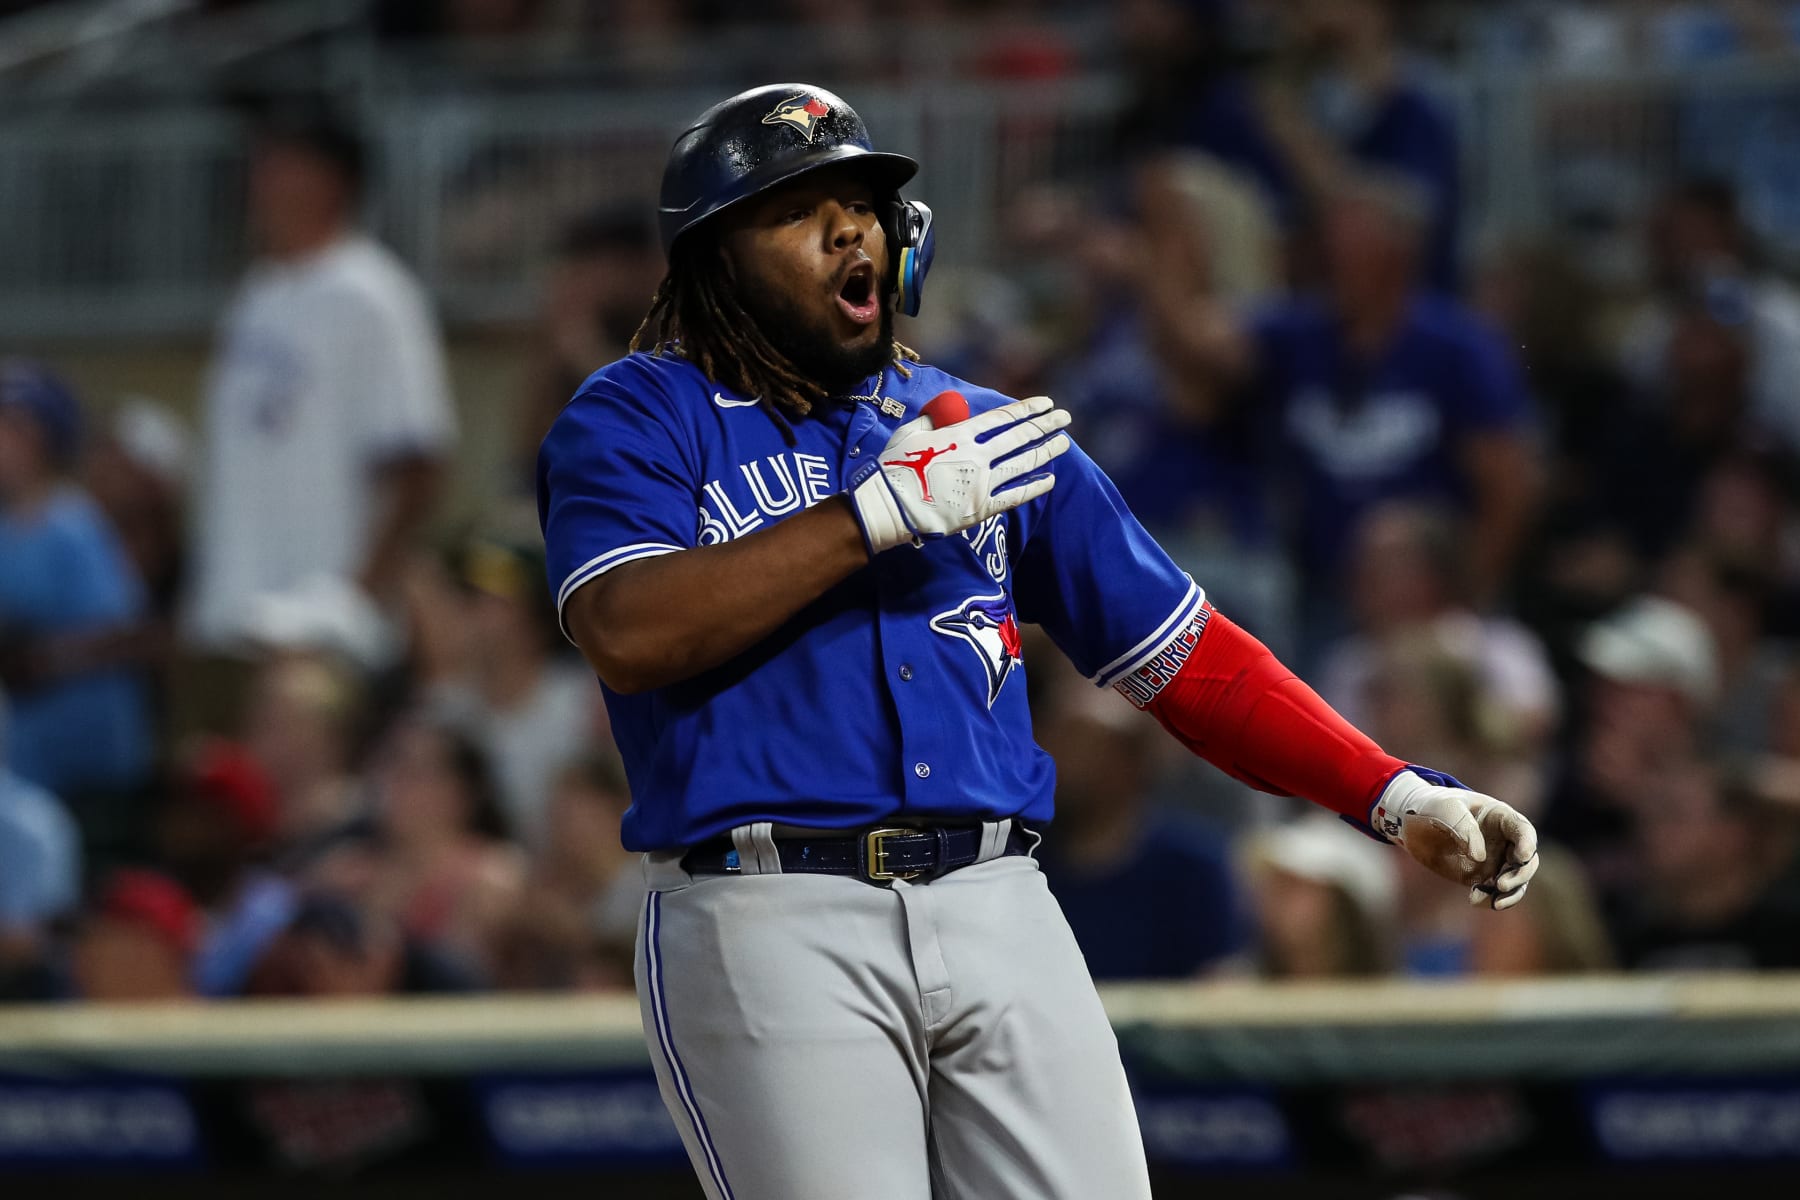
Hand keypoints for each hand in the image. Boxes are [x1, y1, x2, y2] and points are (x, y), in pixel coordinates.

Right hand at [849, 395, 1070, 554]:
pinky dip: (1034, 487)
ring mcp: (982, 483)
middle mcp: (977, 456)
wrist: (890, 507)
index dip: (1027, 409)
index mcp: (960, 435)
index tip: (1046, 403)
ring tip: (1064, 443)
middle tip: (1064, 417)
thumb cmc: (895, 467)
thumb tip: (942, 413)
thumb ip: (930, 420)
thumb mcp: (910, 433)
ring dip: (1046, 452)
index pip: (1003, 418)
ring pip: (1023, 464)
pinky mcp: (981, 508)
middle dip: (1045, 426)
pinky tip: (1050, 480)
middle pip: (1019, 437)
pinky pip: (1015, 496)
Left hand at [1372, 768, 1539, 909]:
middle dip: (1519, 874)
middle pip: (1526, 860)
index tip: (1520, 857)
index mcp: (1500, 817)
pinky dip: (1490, 899)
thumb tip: (1479, 857)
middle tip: (1501, 885)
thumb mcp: (1445, 808)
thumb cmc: (1433, 806)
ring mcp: (1495, 860)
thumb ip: (1463, 827)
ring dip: (1510, 893)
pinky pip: (1494, 892)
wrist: (1412, 822)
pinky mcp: (1482, 876)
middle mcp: (1504, 840)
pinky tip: (1474, 900)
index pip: (1523, 830)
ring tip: (1494, 903)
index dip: (1527, 844)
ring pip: (1516, 880)